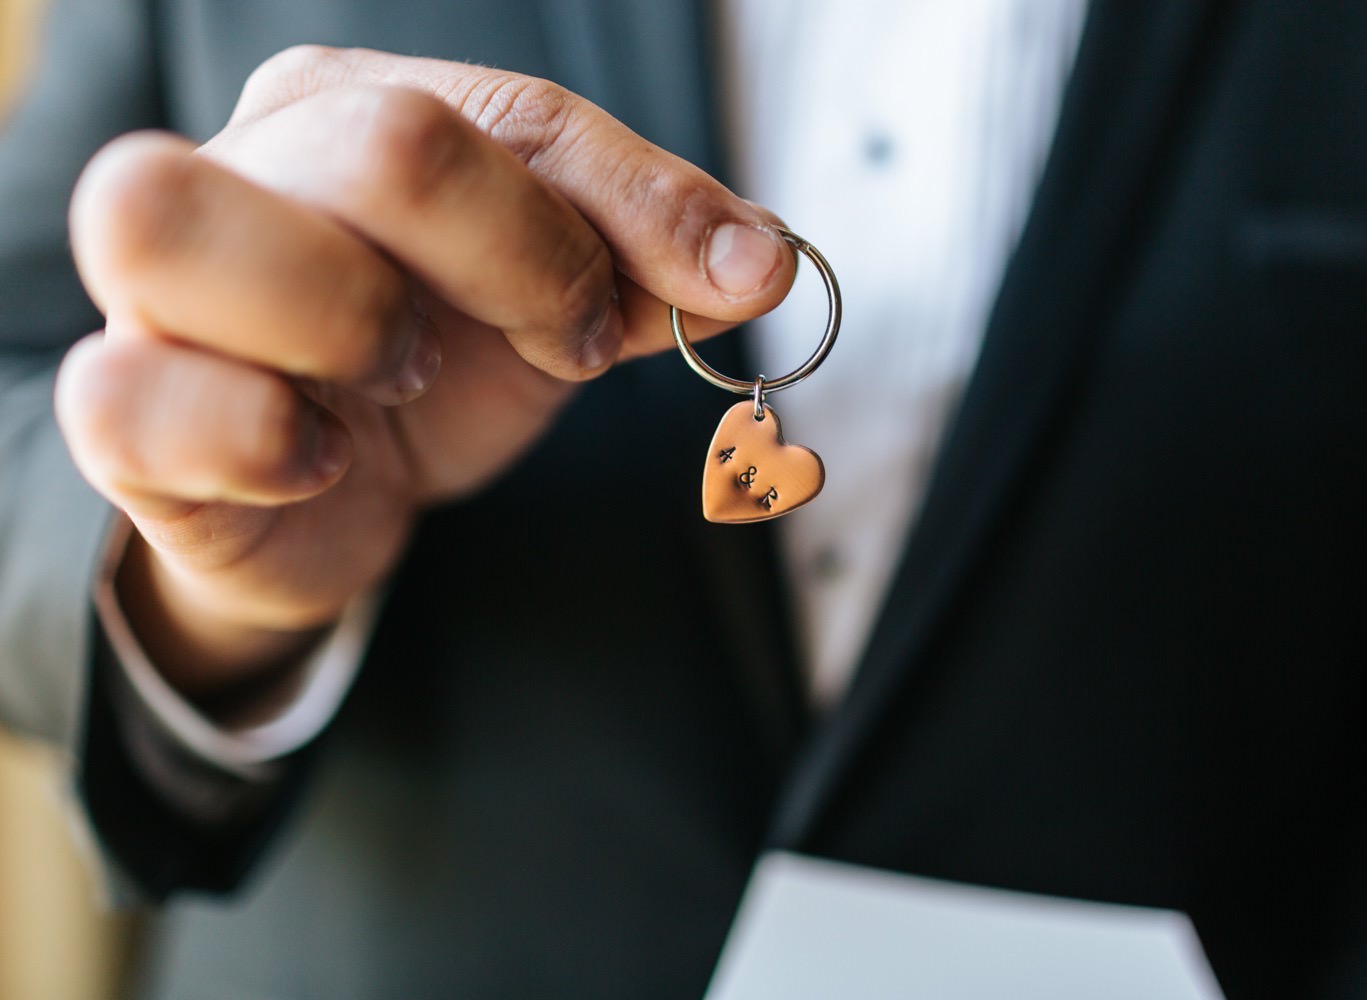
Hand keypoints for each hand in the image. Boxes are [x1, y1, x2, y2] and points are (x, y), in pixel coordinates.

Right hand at [55, 46, 793, 699]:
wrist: (328, 494)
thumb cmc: (431, 370)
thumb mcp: (555, 299)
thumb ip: (649, 262)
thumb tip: (766, 260)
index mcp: (354, 107)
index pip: (517, 115)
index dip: (645, 205)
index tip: (741, 276)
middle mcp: (243, 163)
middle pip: (386, 146)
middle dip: (523, 259)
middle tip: (568, 336)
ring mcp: (155, 286)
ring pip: (179, 218)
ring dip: (352, 318)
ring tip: (404, 377)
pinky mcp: (119, 410)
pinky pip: (132, 397)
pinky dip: (259, 435)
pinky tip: (325, 457)